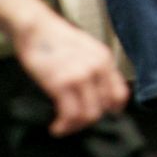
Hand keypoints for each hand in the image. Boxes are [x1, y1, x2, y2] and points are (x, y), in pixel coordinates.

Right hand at [12, 7, 128, 136]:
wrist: (36, 28)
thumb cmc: (55, 40)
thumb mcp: (85, 50)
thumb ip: (93, 68)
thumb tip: (94, 94)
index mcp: (105, 59)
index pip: (120, 93)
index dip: (111, 110)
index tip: (97, 116)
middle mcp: (98, 68)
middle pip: (104, 108)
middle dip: (88, 121)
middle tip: (73, 123)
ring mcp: (81, 76)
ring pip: (89, 115)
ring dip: (75, 127)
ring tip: (63, 127)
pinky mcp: (62, 83)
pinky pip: (70, 115)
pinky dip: (63, 126)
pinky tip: (55, 127)